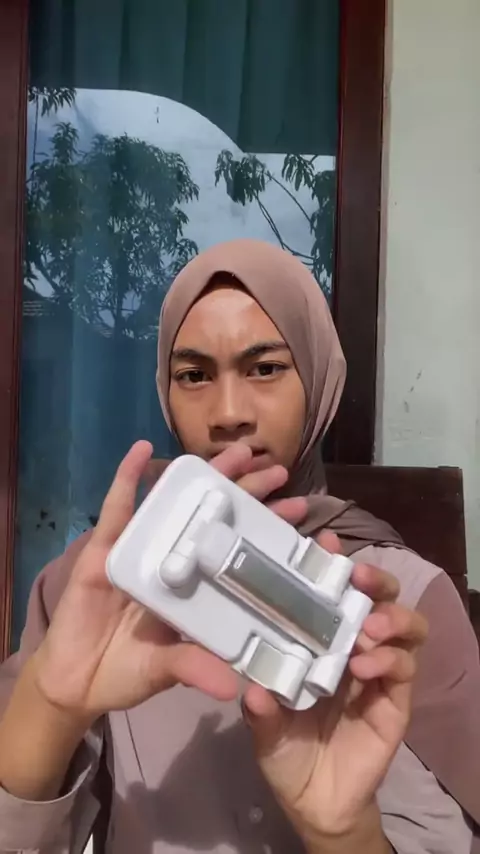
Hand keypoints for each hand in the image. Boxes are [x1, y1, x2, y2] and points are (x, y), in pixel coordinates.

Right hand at [32, 441, 306, 724]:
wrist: (74, 683)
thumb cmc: (124, 673)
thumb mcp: (165, 670)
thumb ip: (194, 668)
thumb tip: (232, 686)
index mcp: (195, 588)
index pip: (237, 550)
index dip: (265, 530)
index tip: (298, 510)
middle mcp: (173, 563)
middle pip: (215, 519)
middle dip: (246, 493)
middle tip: (277, 469)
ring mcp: (140, 551)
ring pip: (176, 505)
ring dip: (203, 476)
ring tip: (237, 453)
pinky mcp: (104, 549)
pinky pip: (116, 508)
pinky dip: (126, 478)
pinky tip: (141, 450)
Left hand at [243, 532, 427, 848]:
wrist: (314, 802)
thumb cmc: (285, 749)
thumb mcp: (262, 726)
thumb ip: (259, 707)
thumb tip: (250, 686)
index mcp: (321, 641)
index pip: (334, 593)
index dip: (333, 565)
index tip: (323, 543)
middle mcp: (353, 647)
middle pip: (379, 598)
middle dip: (374, 580)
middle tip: (358, 577)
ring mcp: (378, 673)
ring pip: (405, 625)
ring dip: (390, 616)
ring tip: (369, 624)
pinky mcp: (396, 701)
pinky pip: (404, 669)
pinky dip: (389, 659)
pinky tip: (365, 665)